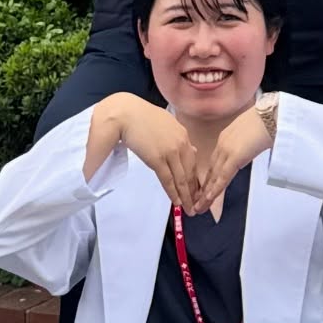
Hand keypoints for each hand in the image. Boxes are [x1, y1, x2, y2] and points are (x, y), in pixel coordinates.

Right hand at [107, 95, 199, 211]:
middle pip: (190, 171)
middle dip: (193, 190)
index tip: (196, 189)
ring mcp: (170, 152)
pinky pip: (168, 180)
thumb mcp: (166, 123)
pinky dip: (173, 193)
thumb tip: (191, 149)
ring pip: (181, 178)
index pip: (192, 160)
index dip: (194, 177)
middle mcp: (180, 143)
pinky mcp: (158, 159)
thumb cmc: (141, 116)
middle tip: (197, 203)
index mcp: (182, 134)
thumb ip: (178, 137)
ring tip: (189, 209)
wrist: (126, 114)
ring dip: (186, 196)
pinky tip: (177, 202)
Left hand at [196, 107, 271, 214]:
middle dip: (203, 189)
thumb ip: (242, 144)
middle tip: (196, 203)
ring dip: (205, 194)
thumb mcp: (249, 133)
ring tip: (199, 207)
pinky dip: (215, 188)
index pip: (214, 162)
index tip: (203, 189)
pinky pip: (223, 176)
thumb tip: (244, 152)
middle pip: (211, 171)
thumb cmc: (264, 121)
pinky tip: (208, 198)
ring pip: (214, 176)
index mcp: (225, 138)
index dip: (209, 177)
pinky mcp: (235, 156)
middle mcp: (222, 145)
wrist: (270, 116)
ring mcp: (227, 151)